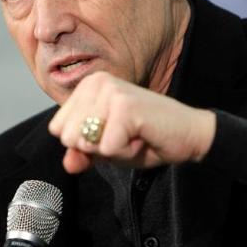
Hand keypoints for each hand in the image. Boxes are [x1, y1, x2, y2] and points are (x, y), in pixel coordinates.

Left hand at [48, 71, 215, 173]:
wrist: (189, 135)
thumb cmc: (147, 138)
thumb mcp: (106, 149)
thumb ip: (82, 154)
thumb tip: (68, 164)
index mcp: (88, 86)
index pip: (58, 129)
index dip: (86, 143)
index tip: (113, 133)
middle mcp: (96, 82)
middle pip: (68, 137)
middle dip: (96, 148)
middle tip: (124, 136)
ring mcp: (111, 91)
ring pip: (85, 142)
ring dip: (111, 151)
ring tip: (132, 136)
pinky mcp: (125, 107)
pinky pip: (107, 149)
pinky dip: (125, 153)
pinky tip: (142, 138)